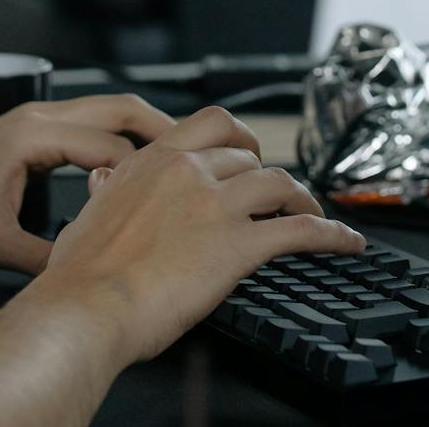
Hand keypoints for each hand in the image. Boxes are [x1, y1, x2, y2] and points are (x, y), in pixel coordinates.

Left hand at [0, 93, 175, 273]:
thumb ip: (47, 257)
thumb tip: (90, 275)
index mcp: (34, 136)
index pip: (110, 146)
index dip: (145, 173)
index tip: (176, 194)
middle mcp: (39, 116)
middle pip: (120, 107)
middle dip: (165, 129)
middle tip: (202, 155)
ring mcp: (36, 117)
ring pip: (107, 108)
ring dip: (144, 128)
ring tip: (180, 157)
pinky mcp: (32, 128)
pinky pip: (89, 121)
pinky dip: (118, 135)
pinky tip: (135, 161)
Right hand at [38, 105, 365, 366]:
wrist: (88, 306)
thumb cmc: (81, 273)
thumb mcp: (89, 212)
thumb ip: (107, 188)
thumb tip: (106, 177)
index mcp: (153, 160)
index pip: (212, 122)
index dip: (241, 135)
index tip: (250, 151)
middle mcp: (189, 172)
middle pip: (249, 158)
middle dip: (267, 177)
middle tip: (277, 196)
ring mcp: (217, 205)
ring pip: (279, 184)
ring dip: (303, 199)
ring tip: (312, 214)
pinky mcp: (239, 245)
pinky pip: (301, 230)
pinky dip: (331, 233)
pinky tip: (346, 241)